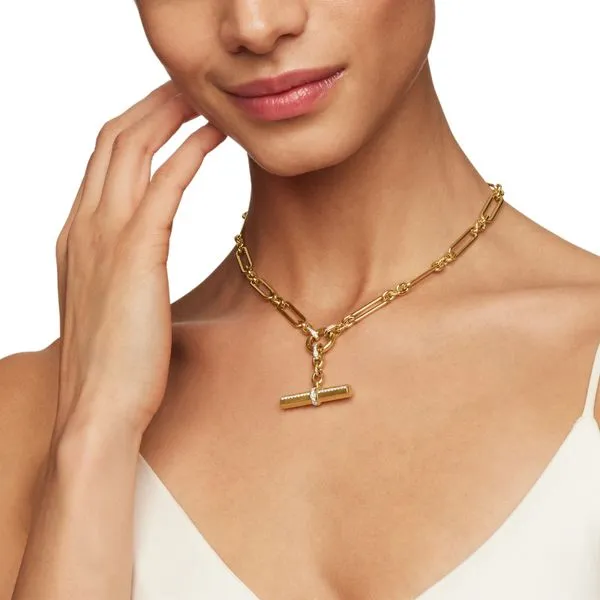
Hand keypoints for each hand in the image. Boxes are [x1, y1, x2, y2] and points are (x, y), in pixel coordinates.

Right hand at [53, 80, 226, 440]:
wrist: (99, 410)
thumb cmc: (113, 364)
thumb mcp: (110, 303)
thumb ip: (119, 268)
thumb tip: (141, 254)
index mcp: (75, 235)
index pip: (101, 160)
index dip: (136, 126)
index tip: (169, 112)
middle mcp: (82, 224)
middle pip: (114, 138)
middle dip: (152, 105)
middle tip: (191, 90)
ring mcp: (104, 236)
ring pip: (133, 148)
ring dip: (171, 114)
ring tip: (207, 101)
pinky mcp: (136, 253)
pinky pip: (164, 185)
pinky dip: (189, 153)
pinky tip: (215, 138)